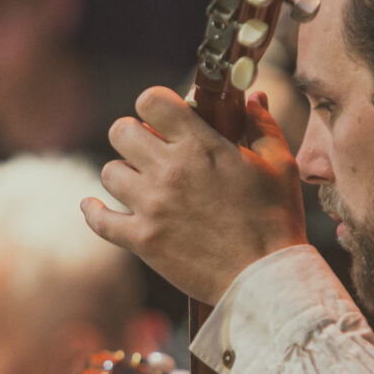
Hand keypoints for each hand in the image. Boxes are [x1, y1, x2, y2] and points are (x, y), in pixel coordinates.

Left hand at [81, 86, 306, 303]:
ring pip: (109, 172)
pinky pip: (99, 220)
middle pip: (120, 131)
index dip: (155, 104)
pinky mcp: (143, 240)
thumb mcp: (280, 165)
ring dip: (124, 174)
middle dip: (134, 134)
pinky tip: (94, 206)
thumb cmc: (276, 219)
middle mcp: (170, 170)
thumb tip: (253, 98)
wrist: (266, 276)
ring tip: (141, 183)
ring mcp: (152, 206)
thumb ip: (262, 125)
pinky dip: (94, 212)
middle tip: (149, 149)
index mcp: (201, 146)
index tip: (164, 117)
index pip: (152, 101)